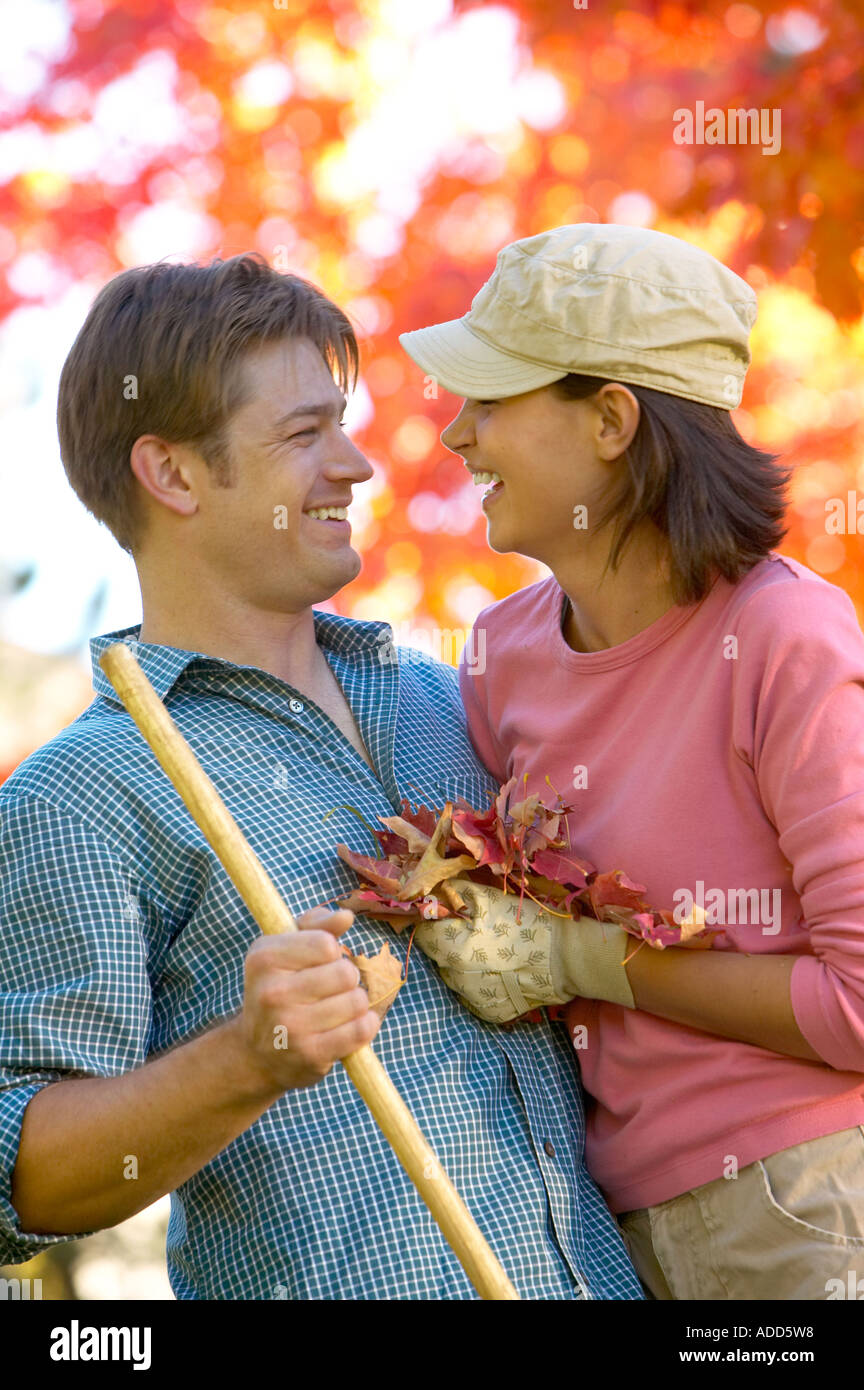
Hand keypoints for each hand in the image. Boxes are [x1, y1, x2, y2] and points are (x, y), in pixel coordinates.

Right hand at [232, 906, 380, 1091]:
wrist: (256, 1053)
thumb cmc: (280, 989)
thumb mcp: (286, 950)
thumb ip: (317, 925)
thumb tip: (346, 917)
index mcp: (263, 958)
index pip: (326, 944)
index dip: (331, 953)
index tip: (318, 965)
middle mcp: (272, 992)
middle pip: (346, 972)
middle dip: (347, 979)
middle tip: (331, 990)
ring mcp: (290, 1026)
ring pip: (356, 1001)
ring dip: (356, 1003)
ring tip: (338, 1008)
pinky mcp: (310, 1054)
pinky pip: (360, 1030)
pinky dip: (366, 1024)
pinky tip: (353, 1024)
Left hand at [414, 877, 634, 1022]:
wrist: (565, 958)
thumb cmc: (526, 923)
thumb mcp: (489, 899)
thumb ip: (455, 894)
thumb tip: (434, 893)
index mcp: (453, 948)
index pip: (423, 935)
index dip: (434, 922)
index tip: (448, 916)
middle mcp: (456, 979)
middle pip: (438, 957)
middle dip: (449, 943)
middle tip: (475, 933)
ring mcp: (473, 999)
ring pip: (454, 978)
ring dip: (462, 965)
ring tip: (489, 953)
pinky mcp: (489, 1013)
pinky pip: (473, 996)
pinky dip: (479, 984)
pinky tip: (499, 972)